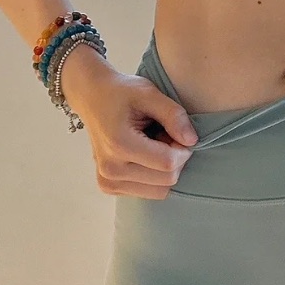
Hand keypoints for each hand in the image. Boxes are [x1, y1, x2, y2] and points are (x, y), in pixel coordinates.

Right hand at [59, 47, 197, 197]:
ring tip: (154, 145)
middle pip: (166, 180)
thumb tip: (192, 141)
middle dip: (176, 159)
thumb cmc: (121, 92)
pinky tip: (145, 155)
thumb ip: (173, 115)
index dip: (184, 149)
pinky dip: (154, 176)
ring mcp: (108, 181)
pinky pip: (148, 192)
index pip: (168, 163)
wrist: (92, 97)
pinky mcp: (109, 187)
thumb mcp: (149, 93)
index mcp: (119, 145)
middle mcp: (111, 170)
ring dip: (166, 169)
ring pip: (159, 191)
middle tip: (166, 135)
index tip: (179, 131)